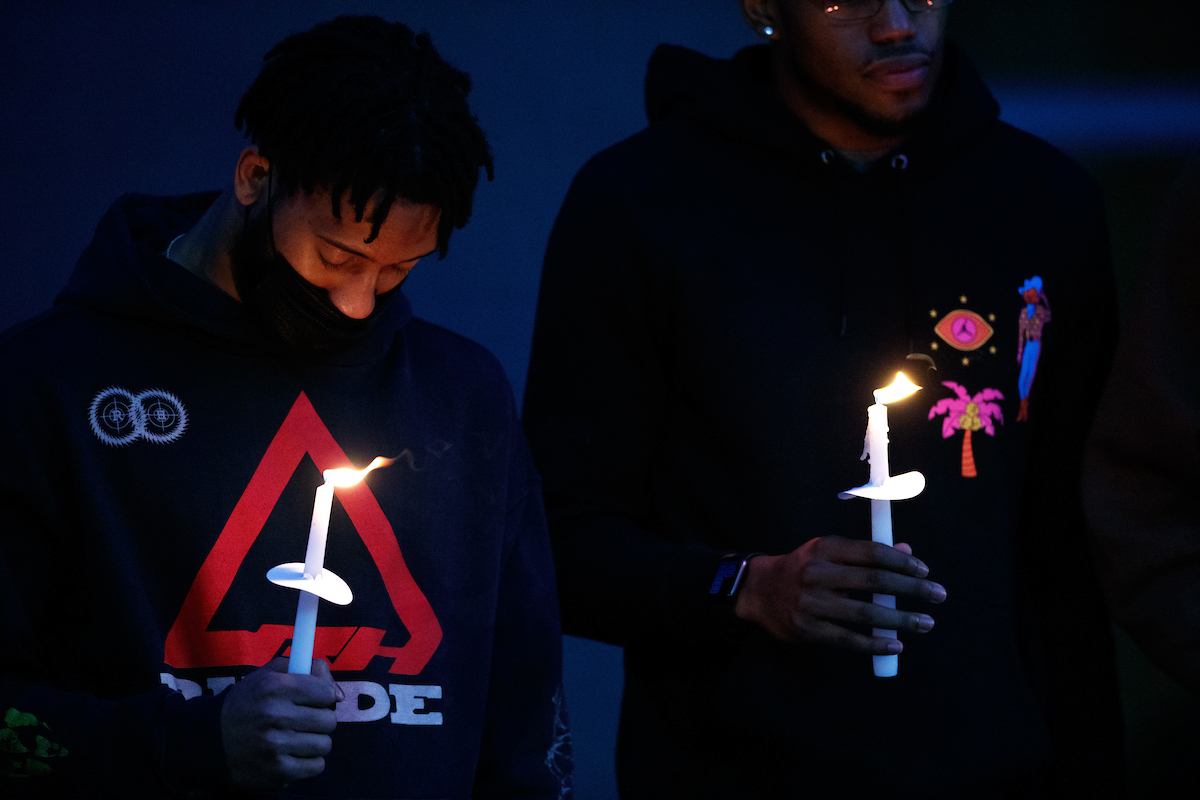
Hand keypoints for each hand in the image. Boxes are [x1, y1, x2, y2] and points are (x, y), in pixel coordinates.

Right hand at [220, 657, 344, 788]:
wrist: (211, 740)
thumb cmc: (248, 703)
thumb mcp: (271, 674)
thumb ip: (308, 669)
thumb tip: (338, 695)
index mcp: (275, 687)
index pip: (326, 693)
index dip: (323, 696)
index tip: (313, 700)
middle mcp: (274, 716)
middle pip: (329, 720)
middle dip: (320, 719)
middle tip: (303, 720)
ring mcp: (275, 746)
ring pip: (325, 744)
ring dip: (315, 741)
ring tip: (297, 737)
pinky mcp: (276, 772)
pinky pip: (316, 766)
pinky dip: (309, 761)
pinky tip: (293, 753)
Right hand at [733, 536, 945, 653]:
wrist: (758, 591)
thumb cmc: (802, 569)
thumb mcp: (828, 552)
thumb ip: (865, 553)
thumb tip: (907, 552)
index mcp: (824, 549)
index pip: (871, 553)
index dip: (902, 562)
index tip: (925, 571)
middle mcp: (816, 574)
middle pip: (874, 582)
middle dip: (911, 589)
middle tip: (938, 595)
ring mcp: (811, 604)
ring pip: (865, 614)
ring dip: (901, 620)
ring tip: (926, 623)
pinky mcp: (807, 630)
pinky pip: (848, 639)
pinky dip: (875, 644)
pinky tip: (897, 645)